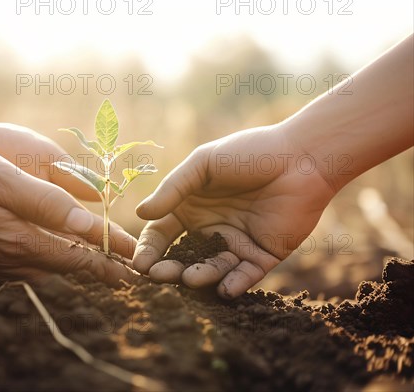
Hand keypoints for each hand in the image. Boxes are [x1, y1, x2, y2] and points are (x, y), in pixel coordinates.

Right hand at [0, 132, 136, 286]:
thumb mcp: (4, 178)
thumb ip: (48, 203)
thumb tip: (88, 224)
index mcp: (17, 242)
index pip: (75, 257)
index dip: (107, 260)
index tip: (133, 265)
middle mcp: (5, 262)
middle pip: (62, 269)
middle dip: (94, 269)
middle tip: (122, 273)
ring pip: (41, 270)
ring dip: (68, 266)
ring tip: (94, 266)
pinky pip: (18, 269)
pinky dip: (41, 262)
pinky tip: (48, 257)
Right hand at [132, 125, 335, 297]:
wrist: (302, 157)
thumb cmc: (249, 153)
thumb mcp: (204, 164)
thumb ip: (173, 189)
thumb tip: (141, 213)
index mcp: (190, 207)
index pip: (162, 234)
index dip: (150, 249)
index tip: (140, 263)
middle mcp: (209, 229)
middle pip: (183, 257)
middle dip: (170, 270)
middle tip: (160, 277)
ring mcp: (235, 244)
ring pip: (212, 269)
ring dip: (200, 276)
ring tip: (192, 277)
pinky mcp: (262, 256)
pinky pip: (245, 276)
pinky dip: (235, 284)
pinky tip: (224, 289)